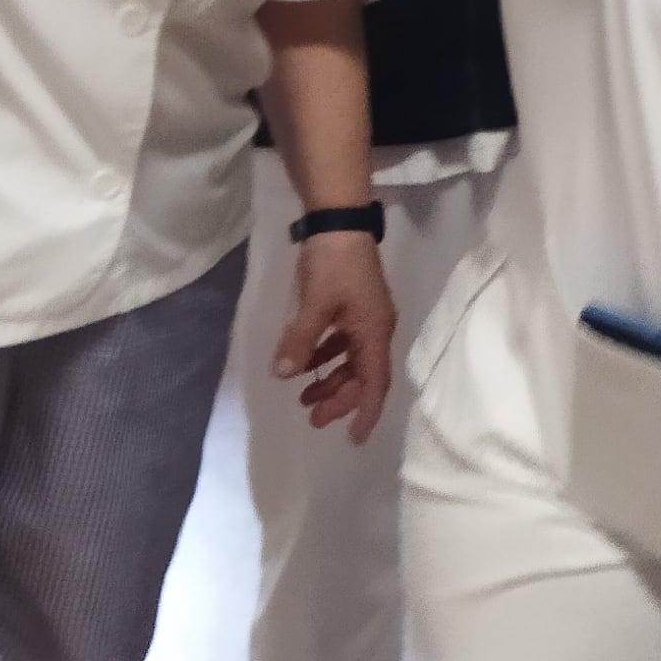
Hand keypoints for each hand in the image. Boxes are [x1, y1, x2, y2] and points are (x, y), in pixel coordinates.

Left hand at [278, 230, 398, 444]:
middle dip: (340, 399)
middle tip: (311, 418)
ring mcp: (366, 317)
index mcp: (374, 332)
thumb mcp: (314, 305)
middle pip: (364, 375)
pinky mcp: (354, 305)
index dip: (364, 413)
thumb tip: (283, 374)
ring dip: (332, 380)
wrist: (340, 220)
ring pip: (353, 360)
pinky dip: (326, 356)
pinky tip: (304, 362)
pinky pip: (344, 342)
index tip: (354, 439)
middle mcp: (376, 329)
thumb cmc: (332, 264)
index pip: (375, 384)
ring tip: (303, 396)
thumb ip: (300, 342)